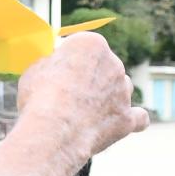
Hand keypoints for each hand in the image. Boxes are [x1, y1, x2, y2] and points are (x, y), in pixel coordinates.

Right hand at [16, 32, 146, 158]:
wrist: (54, 131)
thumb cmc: (40, 98)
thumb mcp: (35, 69)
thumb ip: (50, 63)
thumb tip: (52, 66)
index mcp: (91, 44)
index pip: (82, 47)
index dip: (69, 61)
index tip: (58, 73)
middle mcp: (114, 63)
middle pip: (104, 67)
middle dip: (90, 79)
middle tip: (68, 97)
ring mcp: (123, 92)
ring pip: (122, 89)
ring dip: (109, 97)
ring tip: (86, 113)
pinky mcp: (127, 119)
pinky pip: (139, 118)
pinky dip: (133, 119)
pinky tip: (124, 121)